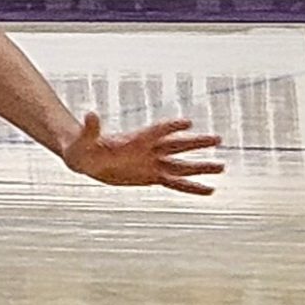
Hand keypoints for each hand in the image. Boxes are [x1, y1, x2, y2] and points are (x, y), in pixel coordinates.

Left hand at [61, 112, 222, 194]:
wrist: (85, 160)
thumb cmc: (82, 146)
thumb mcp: (83, 139)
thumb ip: (90, 128)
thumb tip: (90, 114)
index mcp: (135, 138)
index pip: (157, 130)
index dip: (171, 127)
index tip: (188, 123)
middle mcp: (149, 149)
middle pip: (177, 145)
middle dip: (196, 143)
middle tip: (218, 139)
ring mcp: (153, 163)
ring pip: (181, 165)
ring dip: (201, 167)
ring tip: (222, 167)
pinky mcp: (152, 177)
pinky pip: (176, 183)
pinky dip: (192, 188)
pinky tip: (210, 191)